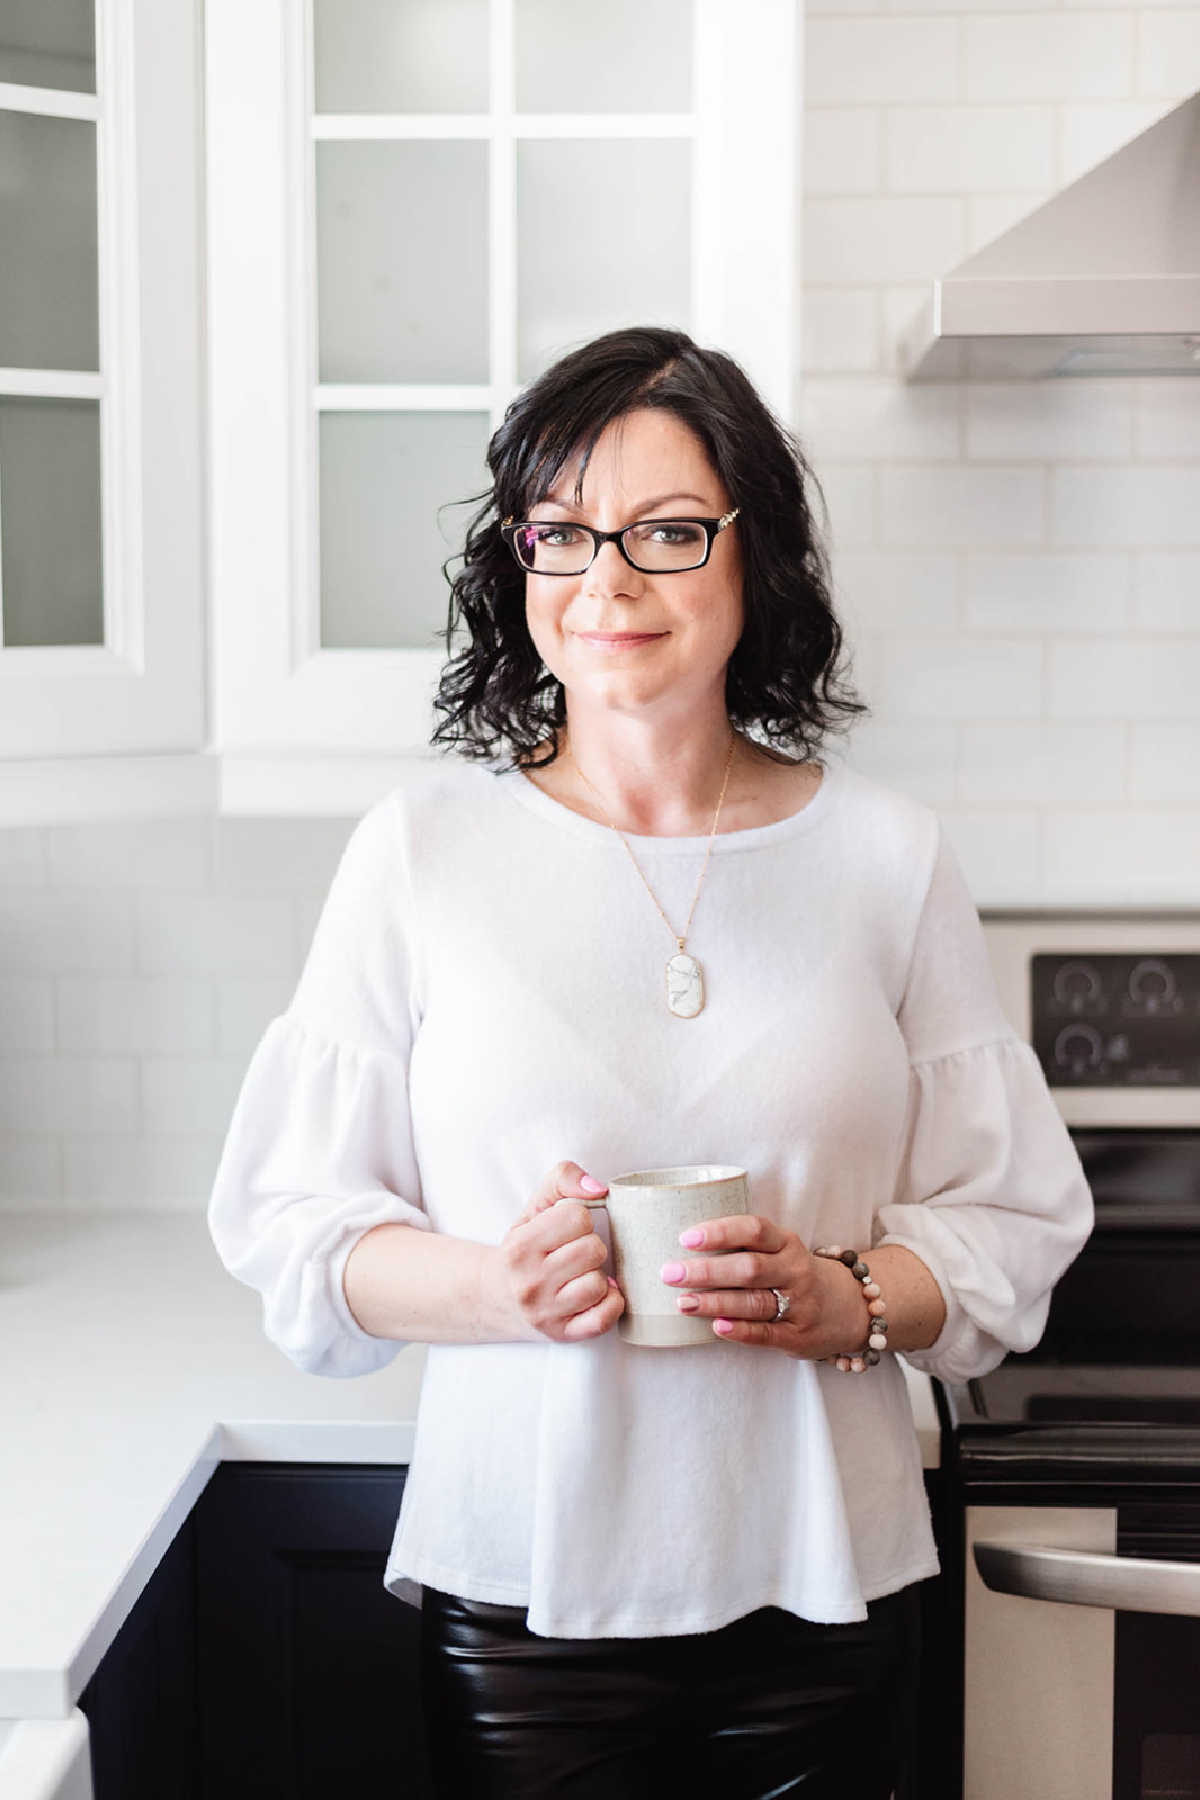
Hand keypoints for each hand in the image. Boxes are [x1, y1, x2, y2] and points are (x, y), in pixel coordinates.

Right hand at [495, 1161, 624, 1344]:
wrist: (494, 1297)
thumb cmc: (522, 1249)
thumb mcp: (533, 1208)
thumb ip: (562, 1179)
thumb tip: (598, 1188)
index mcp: (520, 1247)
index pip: (578, 1217)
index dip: (579, 1219)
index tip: (566, 1230)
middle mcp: (529, 1283)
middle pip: (594, 1250)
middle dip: (589, 1246)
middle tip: (573, 1253)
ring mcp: (545, 1313)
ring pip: (599, 1283)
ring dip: (596, 1275)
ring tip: (579, 1274)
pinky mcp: (563, 1334)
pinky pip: (605, 1316)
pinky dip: (610, 1302)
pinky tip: (596, 1294)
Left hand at [658, 1213, 867, 1357]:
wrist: (851, 1308)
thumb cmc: (796, 1274)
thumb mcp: (782, 1250)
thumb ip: (745, 1246)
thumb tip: (685, 1245)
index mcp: (787, 1244)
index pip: (754, 1230)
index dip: (720, 1232)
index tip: (687, 1238)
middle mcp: (795, 1271)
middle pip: (748, 1268)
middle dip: (706, 1271)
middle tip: (670, 1273)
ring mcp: (799, 1304)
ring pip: (753, 1302)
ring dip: (715, 1302)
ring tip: (682, 1302)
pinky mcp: (797, 1336)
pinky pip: (766, 1333)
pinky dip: (740, 1330)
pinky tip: (716, 1327)